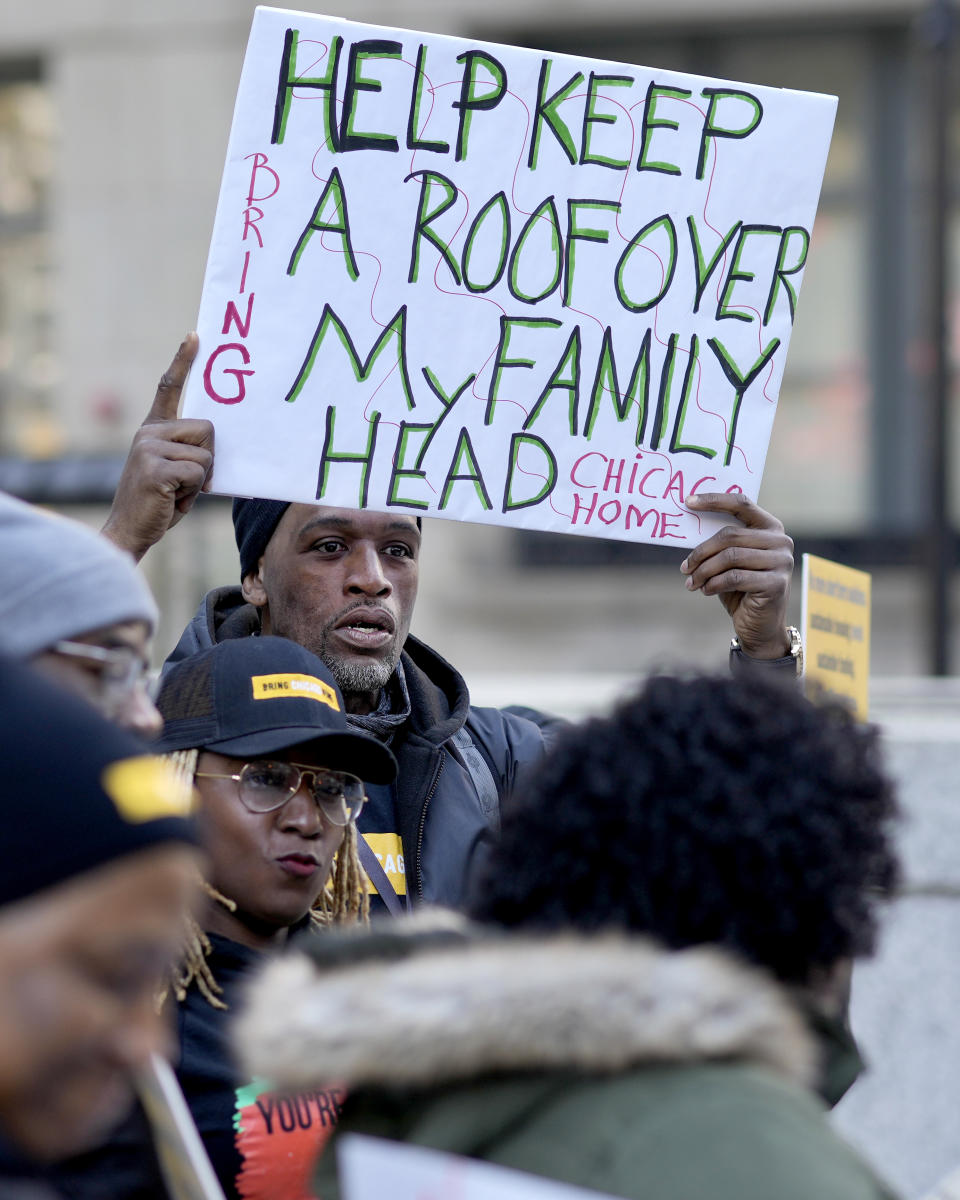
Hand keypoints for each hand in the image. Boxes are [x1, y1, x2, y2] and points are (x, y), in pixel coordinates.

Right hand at [102, 333, 213, 561]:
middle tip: (184, 481)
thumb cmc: (159, 502)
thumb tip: (217, 440)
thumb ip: (188, 450)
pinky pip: (199, 472)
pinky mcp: (156, 467)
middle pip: (208, 430)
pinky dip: (193, 492)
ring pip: (207, 455)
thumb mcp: (175, 470)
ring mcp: (149, 447)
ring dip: (199, 480)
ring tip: (175, 492)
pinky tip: (172, 499)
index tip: (195, 336)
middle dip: (207, 459)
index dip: (183, 361)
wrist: (129, 530)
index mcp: (152, 429)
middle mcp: (148, 432)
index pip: (169, 387)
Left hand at [679, 492, 793, 658]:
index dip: (714, 500)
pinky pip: (735, 577)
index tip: (687, 502)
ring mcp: (782, 562)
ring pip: (731, 557)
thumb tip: (689, 523)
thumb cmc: (740, 589)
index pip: (741, 504)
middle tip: (684, 567)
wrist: (759, 626)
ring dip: (704, 571)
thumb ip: (720, 543)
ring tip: (691, 582)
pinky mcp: (776, 583)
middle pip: (731, 535)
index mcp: (770, 527)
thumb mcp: (729, 561)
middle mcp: (781, 541)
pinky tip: (704, 591)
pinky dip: (714, 584)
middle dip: (701, 552)